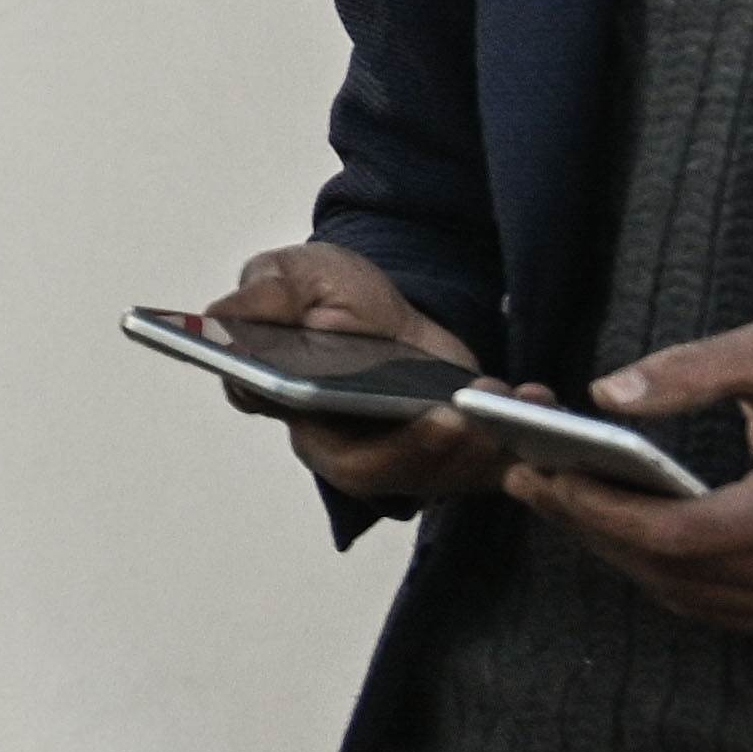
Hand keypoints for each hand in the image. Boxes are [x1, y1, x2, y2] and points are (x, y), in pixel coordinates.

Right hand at [210, 240, 489, 520]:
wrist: (387, 307)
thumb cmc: (331, 292)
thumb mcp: (296, 276)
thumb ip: (263, 296)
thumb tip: (221, 322)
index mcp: (285, 402)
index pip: (307, 435)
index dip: (335, 432)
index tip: (370, 409)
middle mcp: (334, 442)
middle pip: (367, 470)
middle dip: (414, 451)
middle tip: (455, 419)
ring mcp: (389, 456)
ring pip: (427, 476)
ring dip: (470, 447)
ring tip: (502, 402)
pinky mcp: (439, 455)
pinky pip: (473, 469)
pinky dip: (507, 442)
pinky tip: (531, 402)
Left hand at [514, 321, 752, 641]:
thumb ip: (690, 368)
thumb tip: (605, 396)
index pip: (680, 533)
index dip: (602, 510)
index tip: (545, 474)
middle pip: (671, 571)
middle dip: (591, 527)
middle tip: (530, 483)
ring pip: (684, 595)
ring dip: (613, 552)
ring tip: (558, 501)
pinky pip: (709, 606)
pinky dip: (654, 570)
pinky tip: (612, 528)